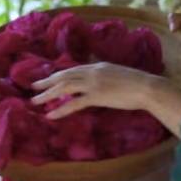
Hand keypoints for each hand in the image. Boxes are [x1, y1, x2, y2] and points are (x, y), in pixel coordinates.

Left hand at [31, 62, 155, 119]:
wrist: (146, 87)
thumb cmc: (136, 83)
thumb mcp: (117, 73)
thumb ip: (105, 74)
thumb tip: (99, 75)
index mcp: (96, 65)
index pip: (72, 69)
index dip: (58, 74)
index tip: (47, 78)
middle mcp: (91, 71)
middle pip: (63, 75)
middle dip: (47, 81)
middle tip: (33, 86)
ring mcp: (93, 83)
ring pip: (64, 87)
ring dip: (47, 95)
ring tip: (35, 101)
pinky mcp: (96, 96)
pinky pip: (73, 103)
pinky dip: (60, 109)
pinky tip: (50, 115)